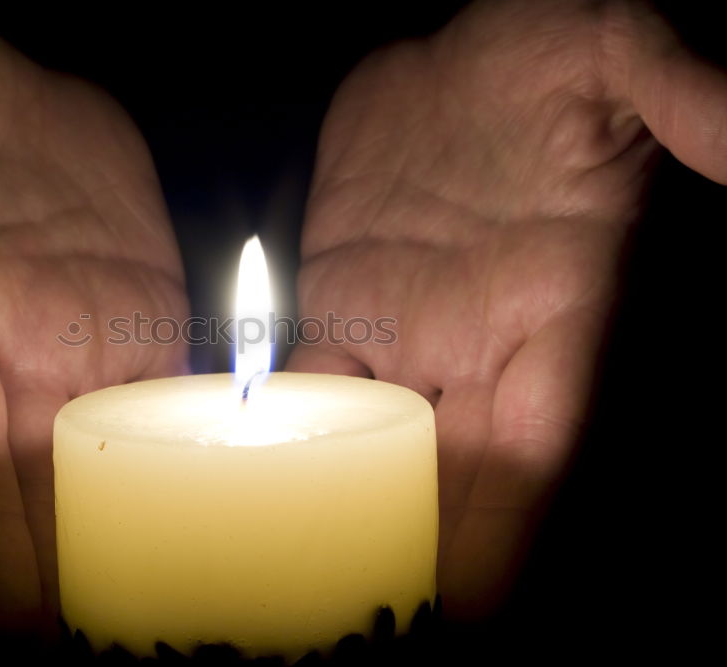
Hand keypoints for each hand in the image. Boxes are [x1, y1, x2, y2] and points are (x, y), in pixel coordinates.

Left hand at [289, 0, 724, 618]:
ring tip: (293, 569)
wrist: (460, 47)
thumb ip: (675, 92)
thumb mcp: (618, 52)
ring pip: (372, 438)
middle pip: (451, 470)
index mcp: (558, 307)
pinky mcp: (344, 298)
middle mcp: (481, 339)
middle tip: (367, 619)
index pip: (537, 445)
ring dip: (338, 499)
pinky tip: (245, 467)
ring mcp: (407, 325)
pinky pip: (311, 376)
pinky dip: (284, 422)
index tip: (476, 606)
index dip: (509, 529)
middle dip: (417, 544)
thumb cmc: (550, 49)